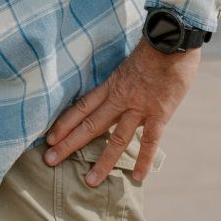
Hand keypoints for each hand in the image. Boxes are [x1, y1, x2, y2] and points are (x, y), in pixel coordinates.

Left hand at [41, 43, 200, 186]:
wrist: (172, 38)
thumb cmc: (154, 47)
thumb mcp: (129, 63)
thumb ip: (123, 81)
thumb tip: (121, 93)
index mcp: (111, 86)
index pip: (81, 107)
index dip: (64, 123)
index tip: (49, 138)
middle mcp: (120, 99)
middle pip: (89, 125)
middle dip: (68, 144)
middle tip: (49, 161)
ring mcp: (139, 108)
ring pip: (116, 139)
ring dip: (102, 162)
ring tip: (89, 182)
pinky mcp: (159, 113)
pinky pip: (150, 141)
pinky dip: (144, 160)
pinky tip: (138, 177)